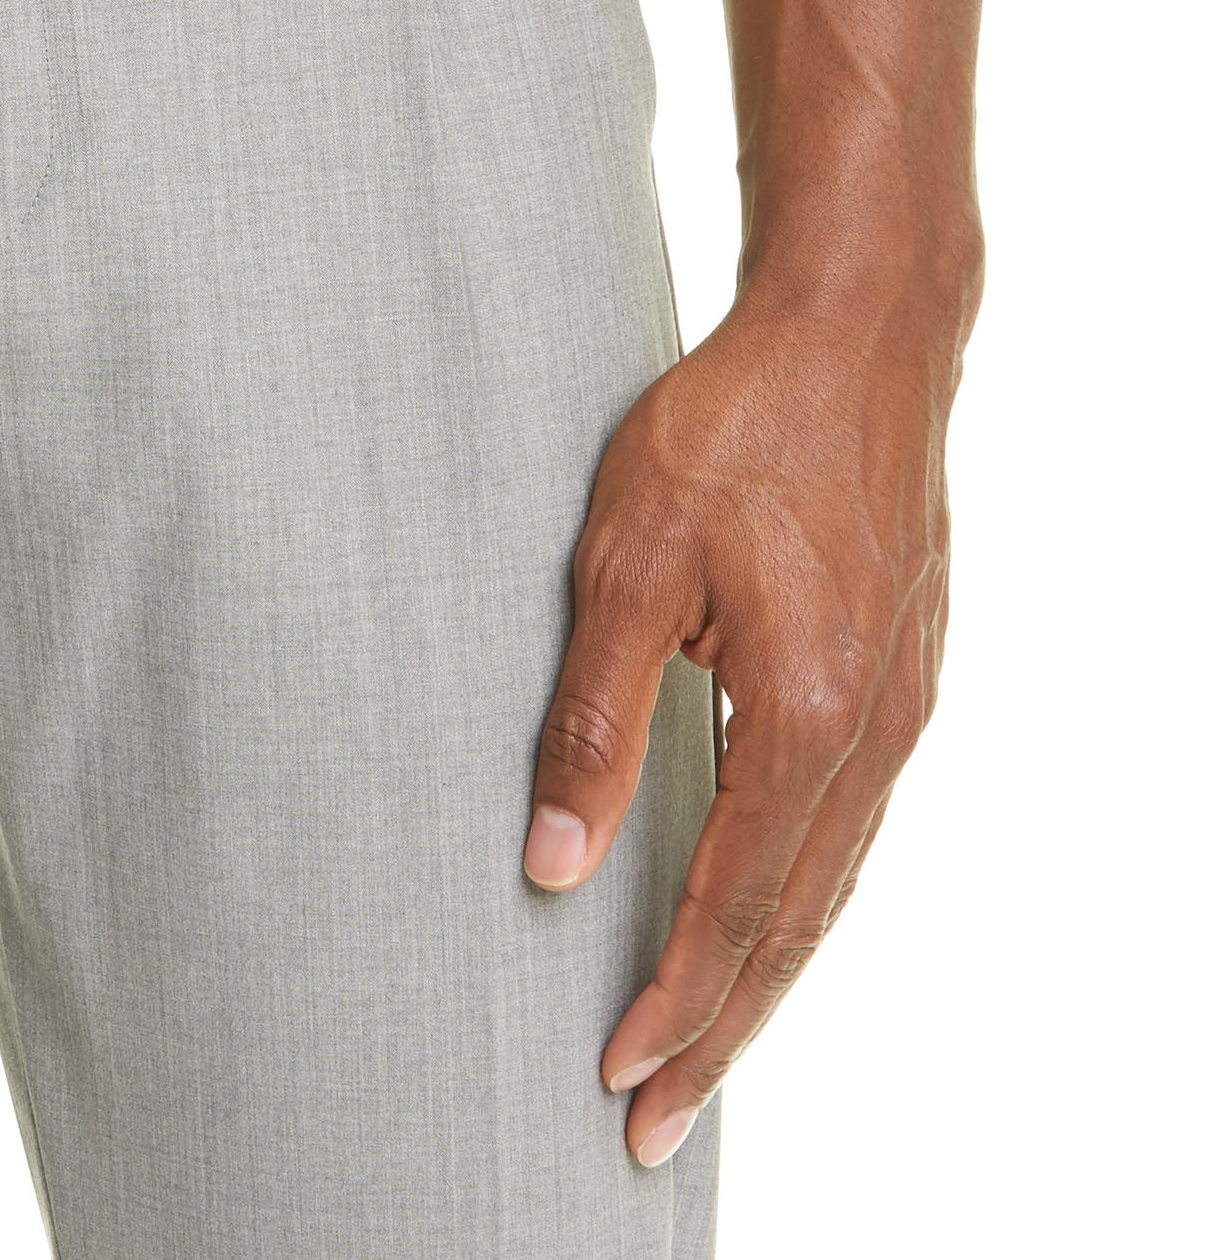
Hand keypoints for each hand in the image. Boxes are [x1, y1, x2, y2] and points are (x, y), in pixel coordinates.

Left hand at [519, 0, 1001, 1168]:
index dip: (674, 1001)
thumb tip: (549, 864)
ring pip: (832, 884)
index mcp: (807, 716)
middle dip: (721, 1029)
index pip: (732, 903)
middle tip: (653, 1126)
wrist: (862, 328)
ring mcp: (903, 707)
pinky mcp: (905, 672)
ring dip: (764, 971)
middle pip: (796, 924)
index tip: (616, 1083)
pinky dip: (803, 898)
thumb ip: (593, 716)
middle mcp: (874, 734)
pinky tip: (765, 916)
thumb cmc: (733, 421)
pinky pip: (852, 828)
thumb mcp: (629, 556)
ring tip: (700, 1048)